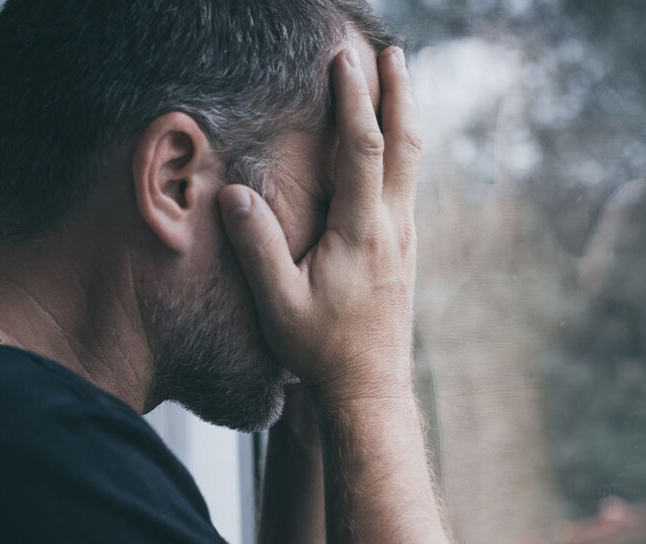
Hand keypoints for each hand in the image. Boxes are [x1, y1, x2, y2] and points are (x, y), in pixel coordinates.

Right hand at [219, 46, 420, 403]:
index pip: (364, 150)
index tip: (345, 60)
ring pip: (412, 164)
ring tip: (400, 82)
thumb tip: (233, 194)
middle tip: (394, 52)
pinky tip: (392, 147)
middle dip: (399, 93)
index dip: (355, 101)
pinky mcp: (404, 249)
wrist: (371, 387)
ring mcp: (404, 238)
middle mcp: (393, 228)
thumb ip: (257, 248)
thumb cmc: (324, 350)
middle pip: (405, 144)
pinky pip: (408, 185)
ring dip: (405, 117)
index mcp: (363, 232)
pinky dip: (402, 150)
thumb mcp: (279, 304)